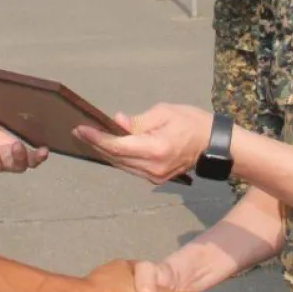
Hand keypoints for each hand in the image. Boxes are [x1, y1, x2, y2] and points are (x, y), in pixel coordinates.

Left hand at [73, 104, 211, 184]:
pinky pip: (130, 168)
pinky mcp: (156, 178)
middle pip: (115, 158)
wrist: (213, 144)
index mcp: (156, 149)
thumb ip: (138, 121)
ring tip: (88, 138)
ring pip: (121, 165)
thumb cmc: (192, 122)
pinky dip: (118, 157)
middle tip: (78, 132)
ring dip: (104, 152)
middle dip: (96, 144)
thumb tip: (117, 122)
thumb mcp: (164, 112)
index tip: (81, 129)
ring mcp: (155, 176)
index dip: (97, 138)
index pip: (118, 146)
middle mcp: (153, 167)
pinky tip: (108, 147)